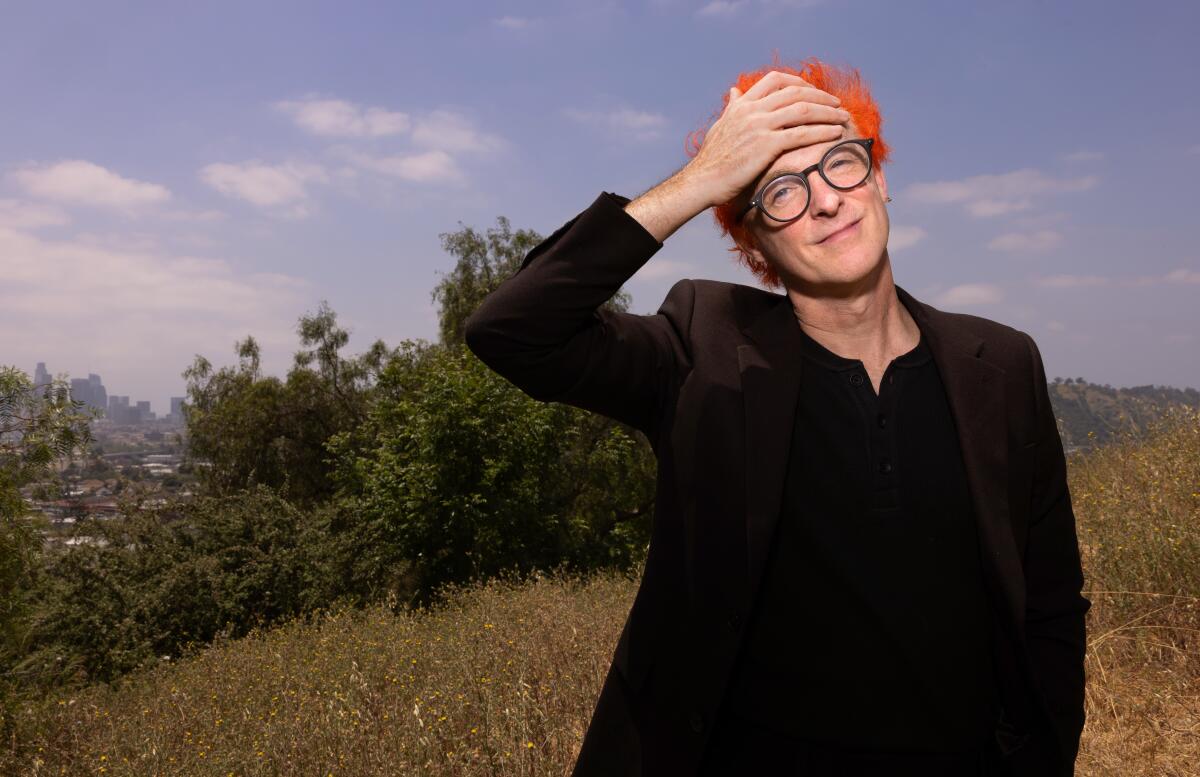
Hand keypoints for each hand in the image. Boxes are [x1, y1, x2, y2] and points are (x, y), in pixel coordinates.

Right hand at [682, 70, 850, 208]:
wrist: (702, 181)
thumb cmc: (710, 159)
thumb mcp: (720, 126)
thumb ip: (732, 108)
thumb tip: (735, 92)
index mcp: (742, 104)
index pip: (775, 80)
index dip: (799, 82)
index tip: (813, 91)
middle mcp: (752, 110)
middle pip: (795, 92)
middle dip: (820, 96)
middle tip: (836, 103)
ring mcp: (759, 126)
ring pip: (803, 110)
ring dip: (827, 112)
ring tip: (842, 116)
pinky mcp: (766, 145)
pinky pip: (801, 133)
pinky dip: (822, 131)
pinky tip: (835, 133)